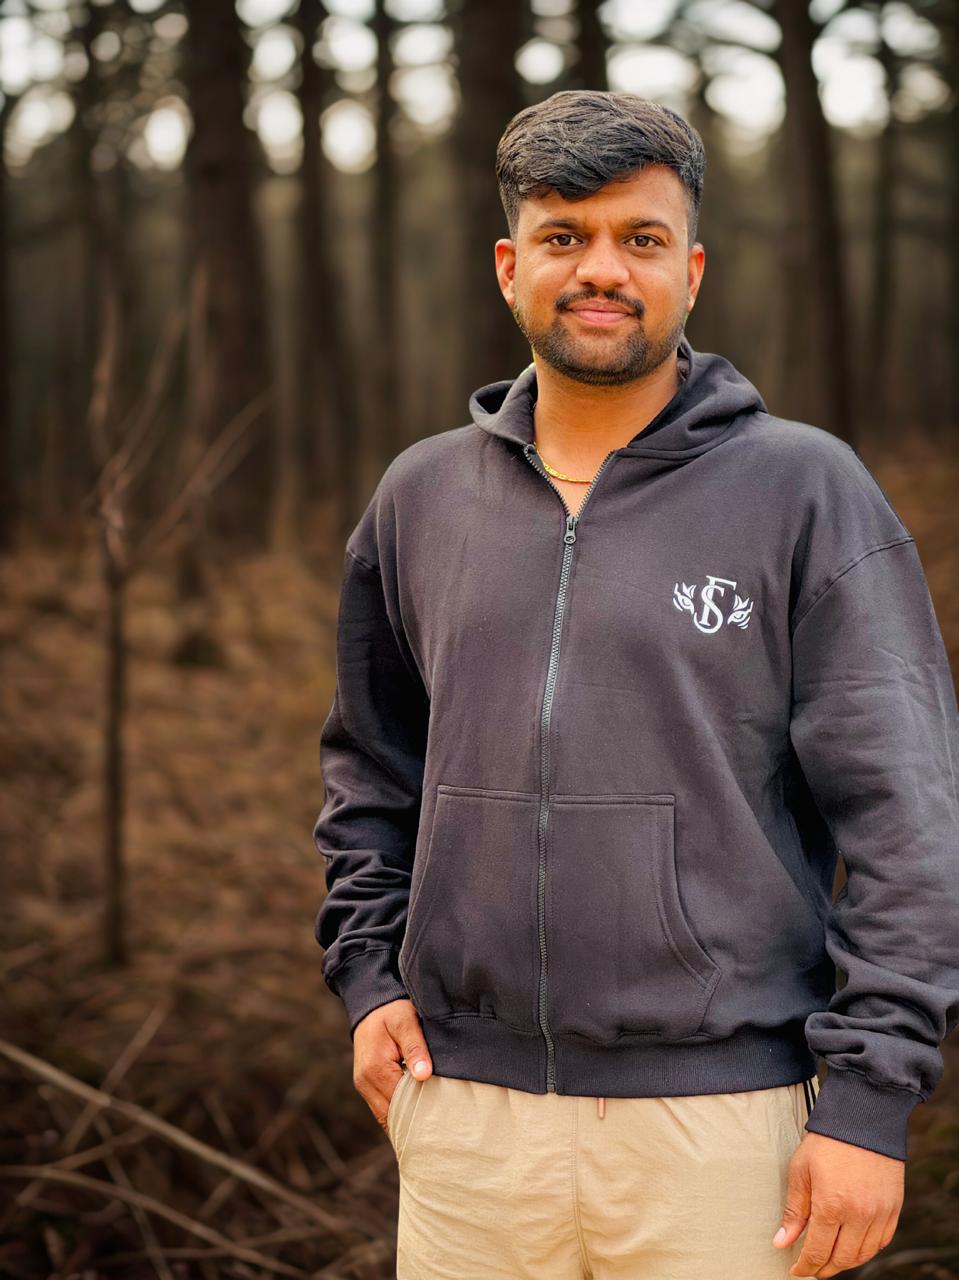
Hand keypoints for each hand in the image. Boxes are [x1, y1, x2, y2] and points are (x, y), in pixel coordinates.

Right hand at [352, 998, 433, 1131]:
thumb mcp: (405, 1021)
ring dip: (405, 1120)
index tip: (443, 1118)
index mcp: (375, 1068)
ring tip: (431, 1128)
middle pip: (391, 1116)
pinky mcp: (367, 1085)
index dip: (421, 1112)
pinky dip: (398, 1113)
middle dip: (414, 1123)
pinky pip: (383, 1108)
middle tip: (441, 1131)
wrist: (371, 1006)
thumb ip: (415, 1047)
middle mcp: (365, 1081)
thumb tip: (424, 1075)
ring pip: (385, 1116)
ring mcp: (364, 1085)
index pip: (400, 1104)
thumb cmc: (391, 1011)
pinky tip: (417, 1116)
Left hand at [773, 1131, 903, 1275]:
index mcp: (831, 1206)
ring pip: (863, 1255)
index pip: (817, 1251)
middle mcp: (859, 1215)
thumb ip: (794, 1210)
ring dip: (845, 1262)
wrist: (863, 1119)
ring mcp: (879, 1213)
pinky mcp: (894, 1208)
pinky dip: (867, 1251)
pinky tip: (854, 1247)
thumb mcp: (800, 1170)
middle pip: (841, 1259)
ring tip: (830, 1260)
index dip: (805, 1266)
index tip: (796, 1270)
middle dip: (824, 1268)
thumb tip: (782, 1241)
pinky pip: (882, 1242)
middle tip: (812, 1268)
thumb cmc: (826, 1142)